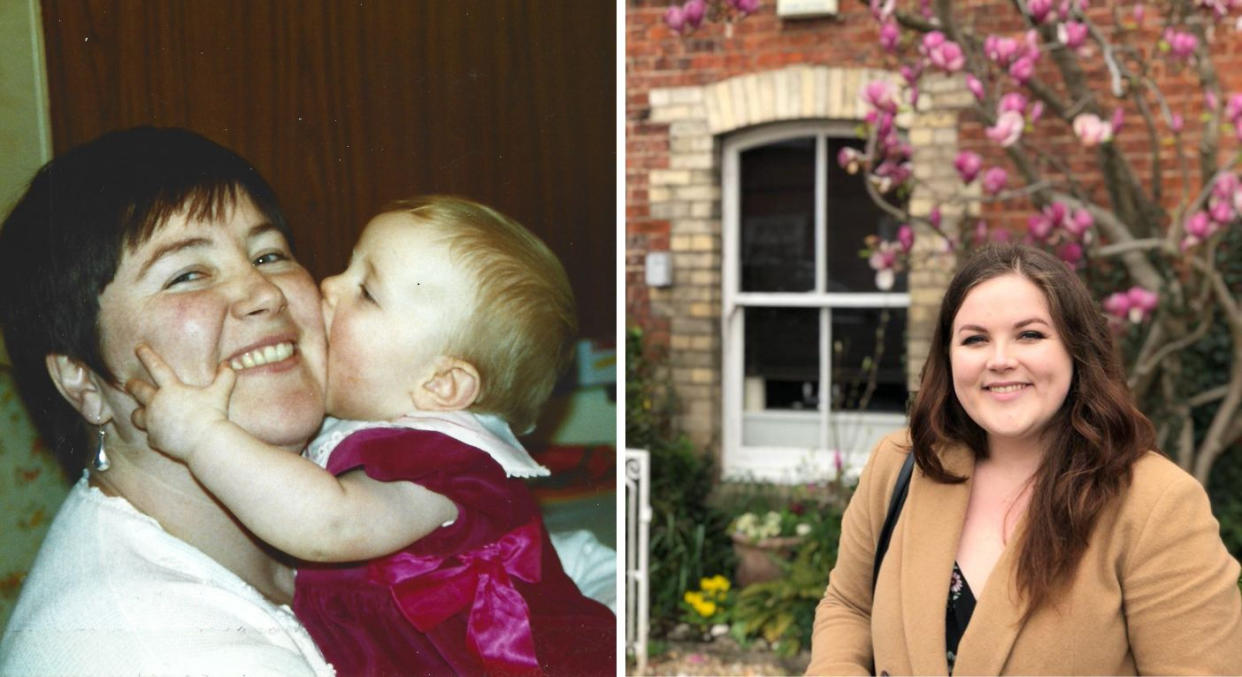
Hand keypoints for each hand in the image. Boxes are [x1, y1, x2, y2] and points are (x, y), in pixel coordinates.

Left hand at [125, 344, 235, 462]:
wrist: (205, 442)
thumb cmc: (212, 415)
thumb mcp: (221, 392)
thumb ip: (225, 376)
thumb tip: (227, 364)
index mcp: (171, 389)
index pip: (157, 367)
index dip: (147, 356)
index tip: (138, 348)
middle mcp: (156, 404)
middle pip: (138, 391)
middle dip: (132, 385)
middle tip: (128, 383)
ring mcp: (153, 423)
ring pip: (137, 415)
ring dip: (138, 412)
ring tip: (139, 412)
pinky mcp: (155, 439)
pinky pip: (150, 436)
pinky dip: (154, 434)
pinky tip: (160, 435)